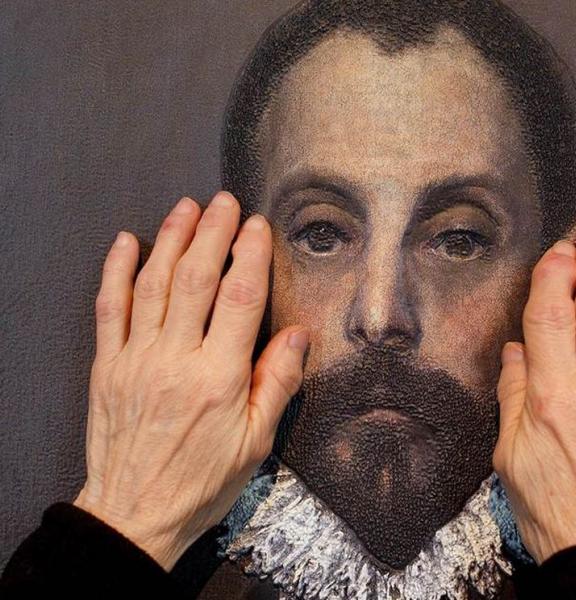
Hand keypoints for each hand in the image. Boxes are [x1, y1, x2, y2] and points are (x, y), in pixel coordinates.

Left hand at [73, 191, 308, 570]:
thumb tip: (298, 334)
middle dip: (211, 233)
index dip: (249, 255)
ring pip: (152, 285)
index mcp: (219, 378)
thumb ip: (277, 383)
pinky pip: (109, 309)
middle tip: (223, 203)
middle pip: (194, 279)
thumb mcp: (255, 443)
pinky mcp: (108, 367)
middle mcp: (175, 360)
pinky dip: (116, 271)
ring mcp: (136, 359)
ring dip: (170, 240)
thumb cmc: (201, 483)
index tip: (256, 227)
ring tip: (185, 208)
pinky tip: (126, 242)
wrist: (134, 514)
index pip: (239, 299)